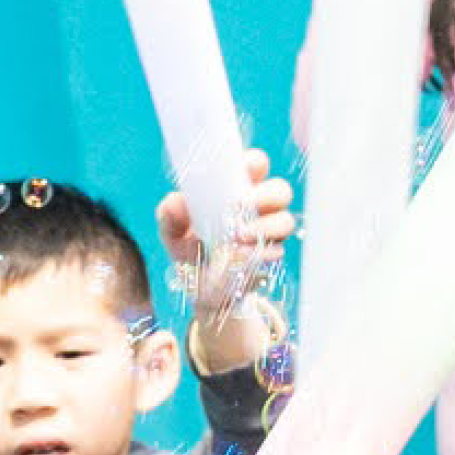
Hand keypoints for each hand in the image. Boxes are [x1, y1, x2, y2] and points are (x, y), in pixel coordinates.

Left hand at [159, 148, 295, 368]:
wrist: (203, 291)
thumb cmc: (190, 250)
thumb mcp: (172, 233)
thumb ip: (170, 215)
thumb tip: (177, 201)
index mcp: (236, 190)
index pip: (256, 165)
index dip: (256, 163)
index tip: (247, 168)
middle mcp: (258, 207)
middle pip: (280, 190)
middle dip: (267, 196)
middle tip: (241, 207)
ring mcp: (269, 231)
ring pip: (285, 220)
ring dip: (264, 227)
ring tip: (240, 236)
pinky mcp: (272, 255)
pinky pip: (277, 249)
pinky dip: (260, 253)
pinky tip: (241, 257)